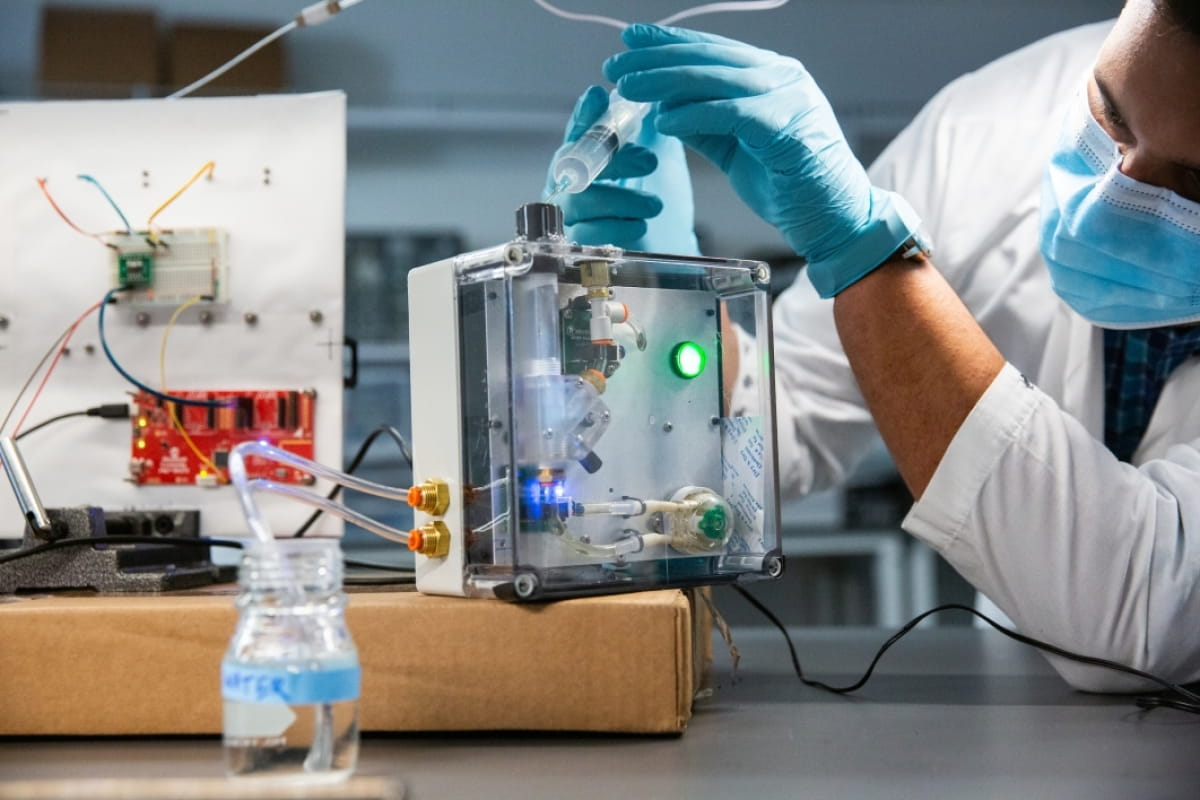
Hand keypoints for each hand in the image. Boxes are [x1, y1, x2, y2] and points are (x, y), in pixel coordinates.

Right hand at [544, 85, 698, 254]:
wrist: (669, 241)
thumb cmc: (659, 195)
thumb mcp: (661, 154)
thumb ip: (655, 125)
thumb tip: (661, 88)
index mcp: (586, 156)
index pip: (579, 129)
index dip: (585, 113)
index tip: (597, 95)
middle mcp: (570, 183)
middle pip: (575, 165)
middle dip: (614, 161)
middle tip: (649, 161)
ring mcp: (571, 214)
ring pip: (581, 201)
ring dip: (622, 200)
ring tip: (655, 204)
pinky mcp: (579, 244)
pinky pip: (588, 234)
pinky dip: (618, 227)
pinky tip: (639, 224)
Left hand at [604, 24, 920, 296]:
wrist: (837, 218)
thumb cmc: (791, 185)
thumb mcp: (737, 148)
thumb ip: (707, 123)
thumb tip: (664, 107)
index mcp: (772, 77)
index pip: (713, 51)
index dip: (669, 44)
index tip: (630, 41)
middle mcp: (783, 78)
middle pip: (711, 58)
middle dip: (658, 58)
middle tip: (617, 63)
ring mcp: (790, 99)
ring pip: (719, 79)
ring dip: (668, 81)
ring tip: (629, 87)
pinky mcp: (789, 128)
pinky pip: (733, 114)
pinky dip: (696, 115)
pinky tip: (665, 121)